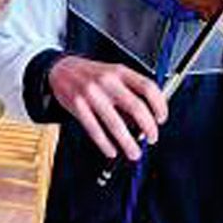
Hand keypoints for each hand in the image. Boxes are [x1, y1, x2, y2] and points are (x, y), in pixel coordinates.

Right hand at [48, 57, 166, 160]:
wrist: (61, 69)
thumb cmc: (92, 74)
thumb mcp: (113, 73)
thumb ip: (130, 91)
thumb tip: (148, 118)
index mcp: (120, 71)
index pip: (148, 87)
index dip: (160, 105)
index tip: (162, 118)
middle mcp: (107, 81)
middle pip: (136, 107)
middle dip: (149, 128)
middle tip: (152, 138)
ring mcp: (91, 94)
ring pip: (116, 125)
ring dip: (129, 143)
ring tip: (135, 153)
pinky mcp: (77, 106)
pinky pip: (95, 130)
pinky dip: (106, 145)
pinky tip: (112, 151)